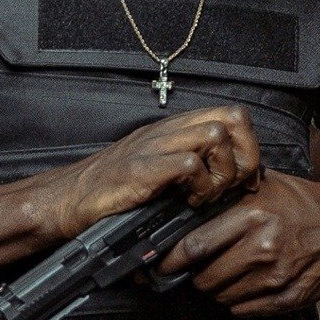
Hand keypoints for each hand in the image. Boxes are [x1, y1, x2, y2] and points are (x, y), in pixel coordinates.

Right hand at [47, 106, 261, 239]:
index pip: (233, 116)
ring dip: (221, 173)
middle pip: (233, 118)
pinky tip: (188, 203)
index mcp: (176, 129)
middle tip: (231, 187)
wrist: (69, 197)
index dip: (249, 148)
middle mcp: (169, 130)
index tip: (244, 180)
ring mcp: (154, 146)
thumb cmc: (114, 189)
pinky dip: (199, 188)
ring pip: (215, 136)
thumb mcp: (162, 171)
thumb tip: (235, 184)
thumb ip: (194, 168)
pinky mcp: (141, 169)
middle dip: (244, 156)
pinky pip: (188, 165)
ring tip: (206, 196)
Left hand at [157, 170, 319, 316]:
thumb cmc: (300, 202)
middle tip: (197, 269)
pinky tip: (246, 284)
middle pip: (205, 277)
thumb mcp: (263, 186)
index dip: (171, 260)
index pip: (195, 245)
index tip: (161, 265)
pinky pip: (245, 310)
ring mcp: (277, 275)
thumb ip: (227, 198)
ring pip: (223, 296)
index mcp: (252, 214)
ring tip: (227, 273)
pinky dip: (238, 301)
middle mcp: (263, 246)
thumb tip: (182, 213)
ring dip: (218, 289)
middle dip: (195, 276)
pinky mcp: (289, 296)